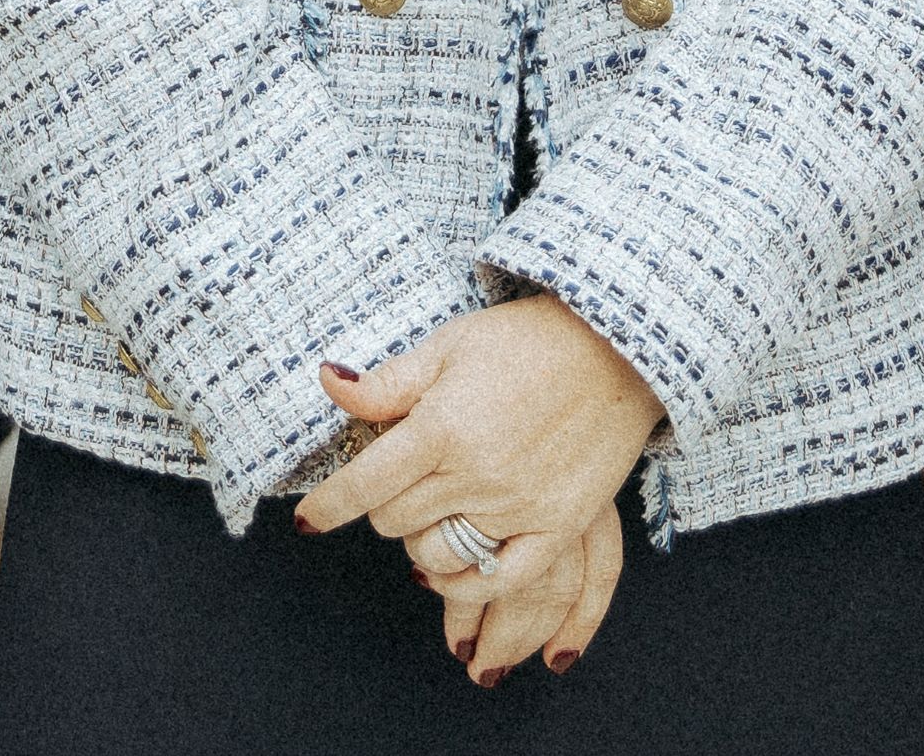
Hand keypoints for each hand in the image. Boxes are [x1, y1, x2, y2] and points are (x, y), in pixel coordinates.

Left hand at [296, 295, 663, 680]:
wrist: (617, 349)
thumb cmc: (526, 340)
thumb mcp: (449, 345)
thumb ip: (388, 382)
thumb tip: (328, 381)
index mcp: (441, 426)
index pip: (365, 483)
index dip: (328, 507)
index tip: (307, 521)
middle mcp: (476, 473)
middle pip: (395, 520)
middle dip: (382, 506)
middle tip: (397, 481)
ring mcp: (518, 505)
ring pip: (437, 555)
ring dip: (420, 542)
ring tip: (429, 515)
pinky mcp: (558, 525)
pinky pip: (500, 578)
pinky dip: (467, 582)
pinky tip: (454, 567)